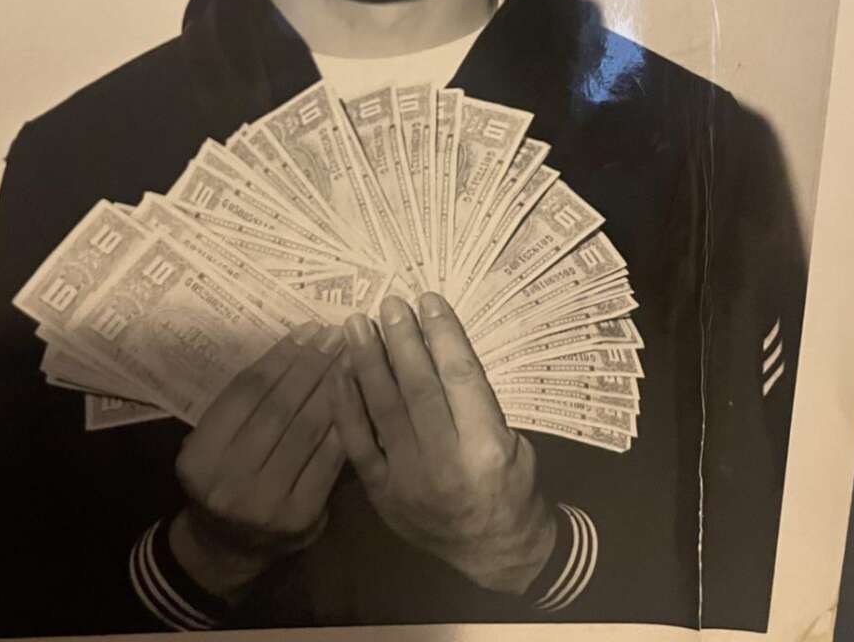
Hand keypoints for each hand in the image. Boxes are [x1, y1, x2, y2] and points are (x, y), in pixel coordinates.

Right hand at [171, 321, 345, 598]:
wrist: (227, 547)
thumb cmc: (223, 476)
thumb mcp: (215, 439)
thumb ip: (245, 402)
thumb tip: (297, 345)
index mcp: (200, 455)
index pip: (246, 392)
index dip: (280, 357)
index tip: (307, 330)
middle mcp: (229, 480)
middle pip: (279, 407)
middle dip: (311, 365)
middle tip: (336, 334)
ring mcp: (266, 502)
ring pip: (306, 429)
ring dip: (332, 386)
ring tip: (350, 355)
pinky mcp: (301, 516)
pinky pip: (327, 459)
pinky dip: (342, 422)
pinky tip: (357, 395)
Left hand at [329, 293, 556, 594]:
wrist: (493, 553)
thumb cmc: (511, 485)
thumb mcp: (514, 440)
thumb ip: (477, 401)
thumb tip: (439, 343)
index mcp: (486, 448)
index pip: (460, 377)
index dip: (442, 334)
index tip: (428, 301)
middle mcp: (445, 463)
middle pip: (417, 387)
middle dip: (401, 340)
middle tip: (388, 304)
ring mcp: (408, 481)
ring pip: (383, 409)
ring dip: (368, 361)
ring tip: (357, 324)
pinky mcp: (381, 494)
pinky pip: (357, 442)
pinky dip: (345, 404)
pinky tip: (340, 369)